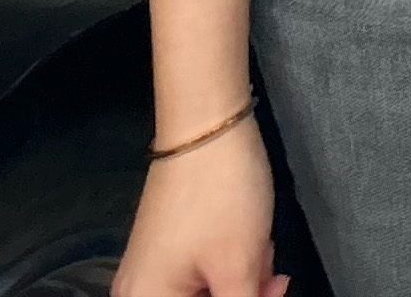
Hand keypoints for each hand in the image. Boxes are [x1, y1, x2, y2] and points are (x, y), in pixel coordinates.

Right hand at [114, 118, 285, 295]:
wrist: (207, 129)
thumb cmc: (221, 199)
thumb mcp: (239, 266)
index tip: (270, 290)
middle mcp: (138, 291)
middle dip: (243, 290)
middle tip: (272, 273)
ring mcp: (152, 266)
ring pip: (207, 290)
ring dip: (241, 277)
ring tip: (259, 246)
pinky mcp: (168, 246)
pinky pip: (202, 271)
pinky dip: (230, 262)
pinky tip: (249, 239)